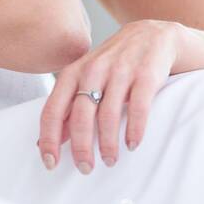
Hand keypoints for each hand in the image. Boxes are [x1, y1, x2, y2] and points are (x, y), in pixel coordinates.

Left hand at [38, 19, 179, 172]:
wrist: (154, 34)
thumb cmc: (116, 62)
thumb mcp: (87, 78)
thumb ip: (69, 107)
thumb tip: (49, 142)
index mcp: (73, 72)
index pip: (53, 110)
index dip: (49, 139)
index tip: (50, 163)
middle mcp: (94, 70)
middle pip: (81, 116)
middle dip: (81, 147)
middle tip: (85, 168)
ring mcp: (121, 71)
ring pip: (108, 115)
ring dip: (108, 143)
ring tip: (110, 160)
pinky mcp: (146, 74)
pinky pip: (138, 108)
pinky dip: (135, 130)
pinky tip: (132, 145)